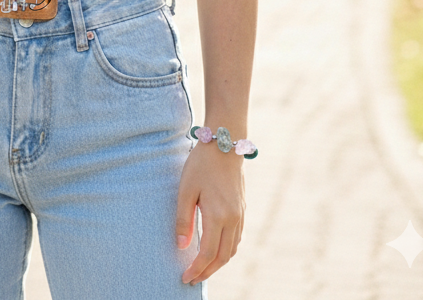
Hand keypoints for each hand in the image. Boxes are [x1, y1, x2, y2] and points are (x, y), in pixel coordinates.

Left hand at [175, 141, 245, 285]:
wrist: (225, 143)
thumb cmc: (201, 164)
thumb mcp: (186, 189)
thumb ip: (183, 219)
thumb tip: (181, 246)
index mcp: (218, 216)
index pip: (207, 254)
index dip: (196, 269)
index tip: (185, 278)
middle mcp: (233, 219)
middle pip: (222, 257)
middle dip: (207, 271)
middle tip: (192, 279)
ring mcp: (240, 215)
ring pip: (232, 250)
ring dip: (218, 263)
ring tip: (202, 268)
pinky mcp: (241, 209)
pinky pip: (236, 239)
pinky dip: (226, 250)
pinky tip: (216, 250)